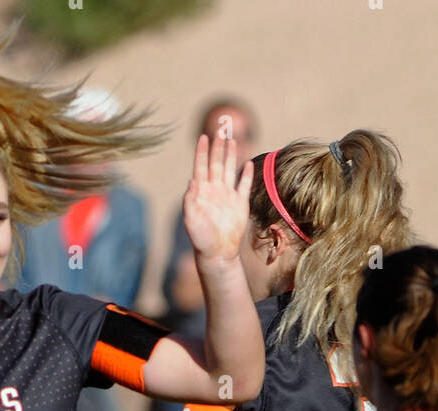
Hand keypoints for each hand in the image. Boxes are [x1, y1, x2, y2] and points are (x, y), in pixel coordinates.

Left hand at [183, 134, 253, 263]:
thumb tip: (191, 181)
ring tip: (231, 141)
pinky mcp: (240, 204)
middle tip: (220, 131)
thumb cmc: (201, 238)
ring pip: (229, 170)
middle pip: (216, 163)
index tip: (203, 137)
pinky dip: (246, 175)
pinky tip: (248, 163)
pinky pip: (244, 186)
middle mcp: (214, 190)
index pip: (201, 166)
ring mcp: (228, 196)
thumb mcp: (191, 219)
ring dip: (230, 156)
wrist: (218, 253)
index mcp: (201, 192)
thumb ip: (190, 200)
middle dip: (217, 147)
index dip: (202, 151)